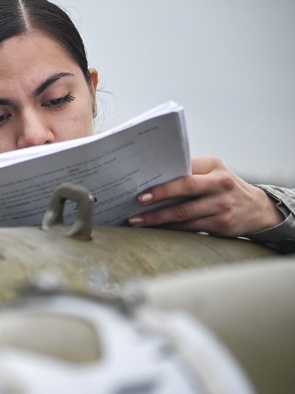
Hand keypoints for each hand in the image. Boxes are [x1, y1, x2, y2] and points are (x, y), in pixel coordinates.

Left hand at [129, 156, 282, 236]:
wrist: (256, 209)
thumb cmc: (222, 188)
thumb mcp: (212, 173)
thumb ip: (189, 174)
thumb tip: (150, 180)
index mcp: (213, 165)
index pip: (185, 167)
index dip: (164, 175)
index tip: (142, 182)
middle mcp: (220, 182)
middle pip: (185, 187)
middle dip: (159, 194)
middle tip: (138, 200)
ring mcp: (221, 204)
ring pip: (183, 212)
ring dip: (157, 218)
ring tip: (137, 220)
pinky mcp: (220, 223)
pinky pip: (188, 227)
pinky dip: (169, 228)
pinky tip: (155, 228)